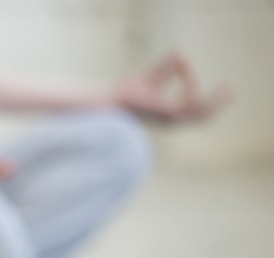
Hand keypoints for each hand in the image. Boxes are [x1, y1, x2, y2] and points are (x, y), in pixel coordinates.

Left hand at [114, 52, 231, 122]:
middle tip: (230, 91)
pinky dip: (192, 87)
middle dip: (217, 104)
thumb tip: (180, 53)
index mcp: (169, 114)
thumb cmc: (127, 94)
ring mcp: (171, 120)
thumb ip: (167, 67)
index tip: (180, 61)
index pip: (191, 103)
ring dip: (214, 101)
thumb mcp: (152, 76)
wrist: (112, 103)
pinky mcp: (168, 115)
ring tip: (227, 89)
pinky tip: (188, 74)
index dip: (190, 81)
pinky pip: (190, 102)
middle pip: (202, 117)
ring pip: (201, 114)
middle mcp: (171, 120)